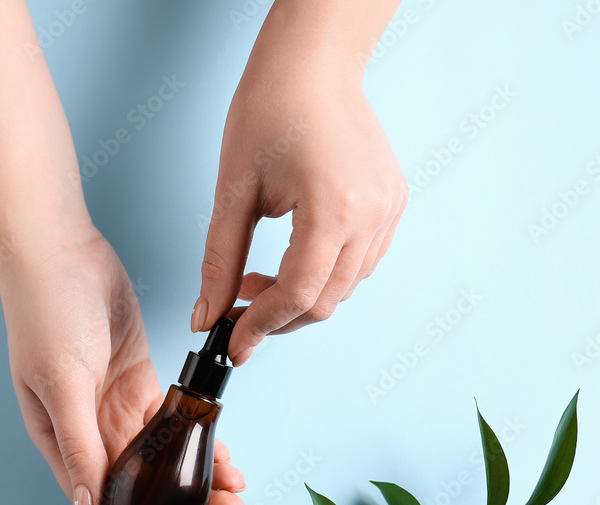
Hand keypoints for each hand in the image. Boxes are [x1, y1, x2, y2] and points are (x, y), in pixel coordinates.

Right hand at [0, 217, 246, 504]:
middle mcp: (86, 426)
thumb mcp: (60, 385)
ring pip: (160, 451)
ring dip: (195, 469)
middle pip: (140, 480)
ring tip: (236, 487)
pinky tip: (219, 448)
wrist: (61, 250)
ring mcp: (113, 401)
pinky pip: (171, 417)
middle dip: (183, 500)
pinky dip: (195, 433)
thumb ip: (78, 448)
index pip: (103, 497)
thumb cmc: (44, 313)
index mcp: (58, 438)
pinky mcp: (138, 376)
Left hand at [192, 1, 408, 364]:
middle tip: (237, 307)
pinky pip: (362, 262)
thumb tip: (207, 315)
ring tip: (258, 275)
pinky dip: (325, 274)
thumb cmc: (271, 110)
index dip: (261, 327)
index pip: (299, 295)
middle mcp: (372, 214)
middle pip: (326, 301)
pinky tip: (293, 258)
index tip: (234, 343)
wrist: (311, 66)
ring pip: (346, 287)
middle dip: (278, 316)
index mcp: (334, 208)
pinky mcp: (393, 203)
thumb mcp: (233, 192)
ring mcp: (389, 209)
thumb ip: (219, 262)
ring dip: (301, 296)